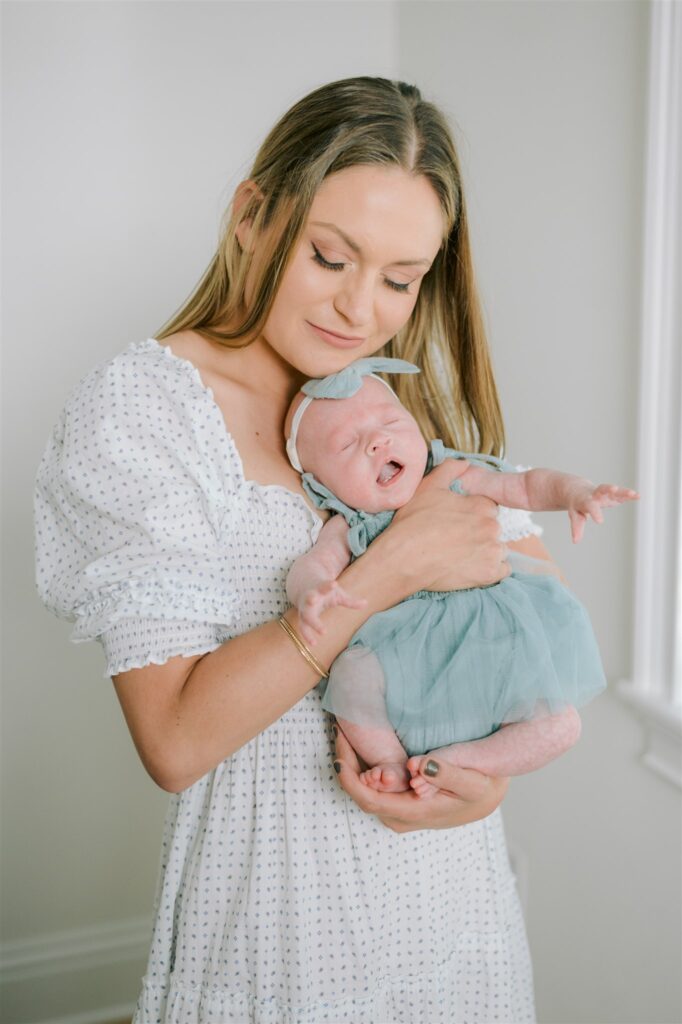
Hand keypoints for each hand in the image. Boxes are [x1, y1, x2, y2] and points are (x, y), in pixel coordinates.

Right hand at [297, 581, 367, 645]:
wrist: (305, 584)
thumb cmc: (325, 591)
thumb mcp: (338, 594)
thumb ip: (350, 601)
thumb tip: (367, 603)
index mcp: (319, 589)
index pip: (323, 586)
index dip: (328, 586)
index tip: (334, 583)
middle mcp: (309, 599)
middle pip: (309, 601)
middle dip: (312, 603)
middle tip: (316, 608)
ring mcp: (304, 609)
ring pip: (304, 619)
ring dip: (309, 628)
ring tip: (316, 639)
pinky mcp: (302, 618)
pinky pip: (303, 628)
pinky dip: (307, 636)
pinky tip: (314, 644)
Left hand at [333, 727, 507, 831]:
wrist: (488, 797)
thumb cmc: (482, 788)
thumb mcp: (473, 781)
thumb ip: (447, 774)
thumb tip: (420, 767)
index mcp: (413, 812)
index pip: (368, 799)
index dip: (348, 776)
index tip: (339, 748)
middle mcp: (400, 817)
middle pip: (360, 794)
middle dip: (345, 762)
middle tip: (338, 727)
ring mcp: (398, 811)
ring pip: (364, 790)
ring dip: (351, 762)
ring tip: (343, 730)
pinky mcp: (399, 803)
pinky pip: (372, 787)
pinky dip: (361, 765)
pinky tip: (356, 742)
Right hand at [383, 460, 509, 594]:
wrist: (403, 559)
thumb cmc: (413, 523)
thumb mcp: (428, 487)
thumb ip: (450, 469)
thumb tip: (465, 463)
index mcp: (481, 505)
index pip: (488, 507)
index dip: (472, 514)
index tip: (457, 522)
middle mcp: (491, 527)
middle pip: (493, 529)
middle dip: (479, 533)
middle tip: (455, 540)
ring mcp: (492, 551)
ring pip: (498, 549)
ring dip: (485, 552)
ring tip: (460, 556)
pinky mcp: (489, 574)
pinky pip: (501, 570)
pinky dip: (490, 570)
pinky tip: (470, 568)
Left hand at [567, 482, 638, 542]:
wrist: (576, 490)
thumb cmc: (576, 505)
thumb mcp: (575, 515)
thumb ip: (576, 527)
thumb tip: (576, 541)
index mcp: (584, 500)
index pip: (589, 505)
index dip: (595, 512)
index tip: (600, 521)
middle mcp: (595, 494)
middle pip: (601, 489)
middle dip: (608, 489)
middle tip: (614, 488)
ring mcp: (604, 493)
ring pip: (614, 490)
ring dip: (623, 491)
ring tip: (633, 494)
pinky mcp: (611, 493)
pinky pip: (621, 493)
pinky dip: (629, 494)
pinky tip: (638, 496)